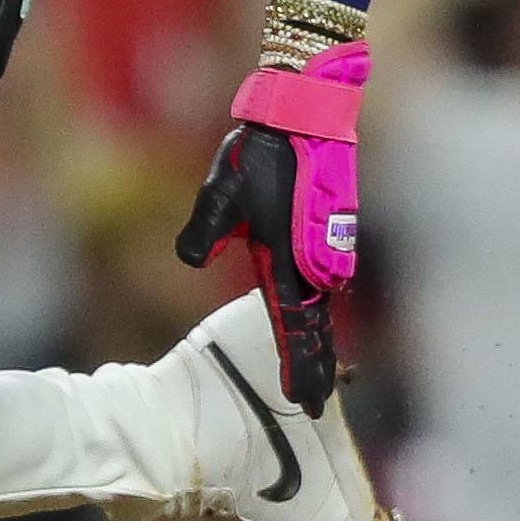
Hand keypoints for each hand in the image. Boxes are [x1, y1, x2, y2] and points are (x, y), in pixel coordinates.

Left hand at [177, 42, 370, 409]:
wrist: (305, 115)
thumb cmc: (262, 154)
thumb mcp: (222, 191)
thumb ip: (206, 230)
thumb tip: (191, 262)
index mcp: (287, 261)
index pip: (294, 329)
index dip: (299, 368)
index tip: (307, 403)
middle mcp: (313, 263)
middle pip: (317, 328)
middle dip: (316, 367)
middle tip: (320, 405)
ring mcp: (326, 250)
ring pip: (324, 307)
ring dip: (321, 339)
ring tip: (320, 372)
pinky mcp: (328, 235)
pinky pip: (327, 285)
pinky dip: (322, 309)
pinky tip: (317, 318)